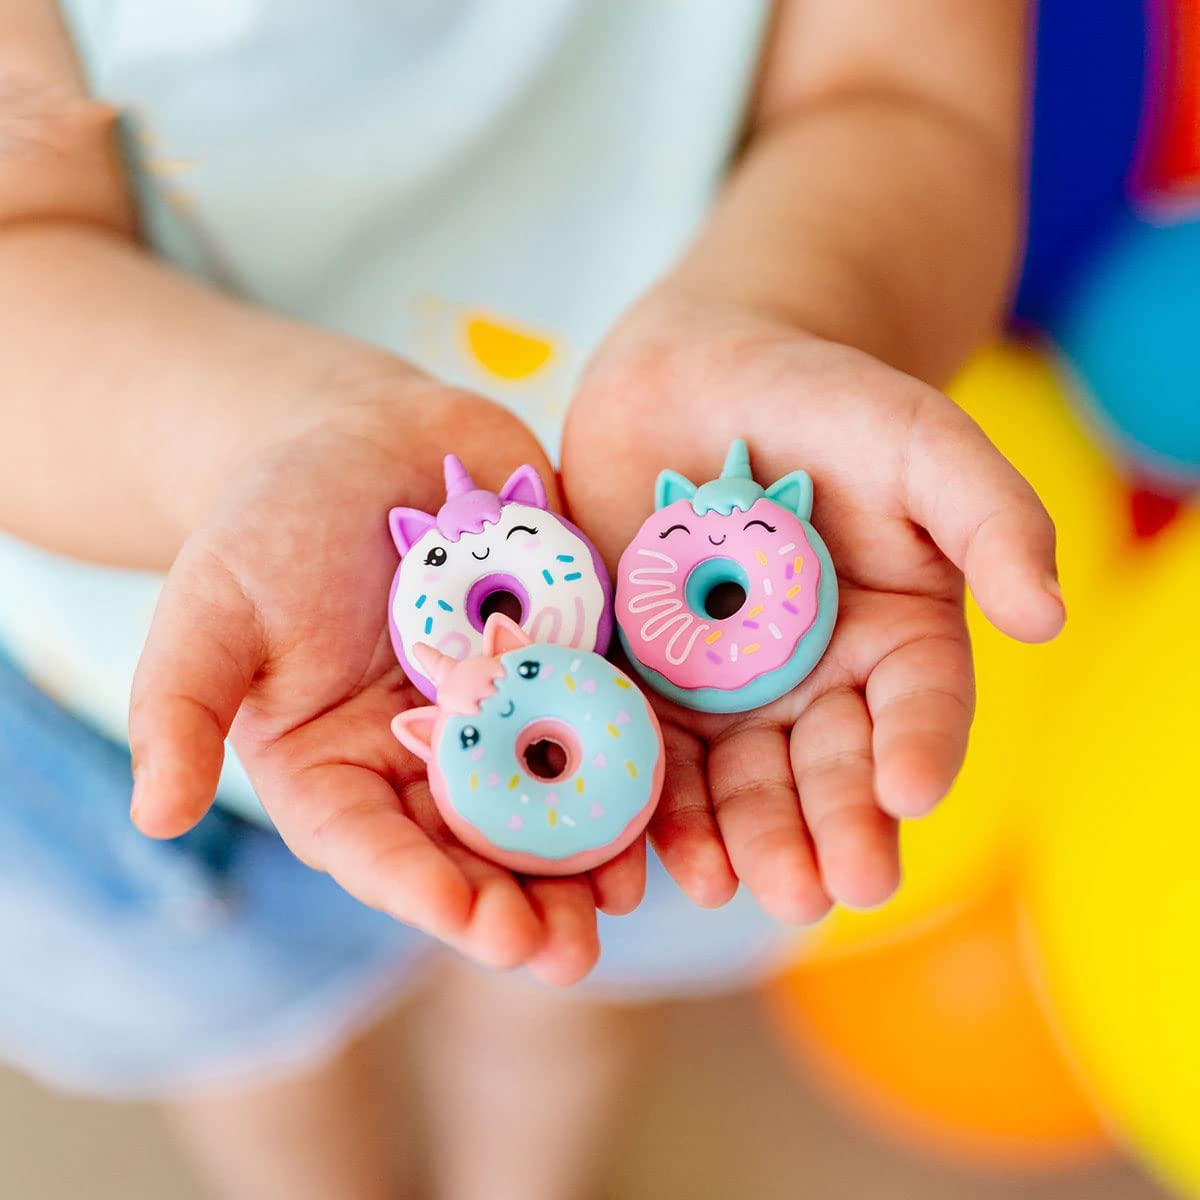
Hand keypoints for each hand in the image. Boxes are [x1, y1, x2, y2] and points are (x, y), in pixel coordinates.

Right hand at [128, 372, 643, 984]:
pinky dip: (636, 763)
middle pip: (473, 850)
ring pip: (550, 803)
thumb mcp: (215, 605)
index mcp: (339, 769)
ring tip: (625, 897)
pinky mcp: (567, 664)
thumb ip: (183, 705)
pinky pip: (606, 721)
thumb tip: (155, 816)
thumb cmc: (272, 520)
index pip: (373, 848)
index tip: (472, 921)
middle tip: (565, 952)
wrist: (365, 442)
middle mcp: (427, 761)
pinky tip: (669, 799)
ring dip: (589, 854)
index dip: (419, 889)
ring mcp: (506, 715)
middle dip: (521, 904)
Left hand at [561, 295, 1063, 921]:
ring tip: (737, 886)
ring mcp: (724, 692)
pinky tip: (656, 853)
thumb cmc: (821, 400)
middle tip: (821, 888)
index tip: (907, 793)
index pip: (919, 710)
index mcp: (895, 641)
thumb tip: (1046, 616)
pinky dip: (652, 806)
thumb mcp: (918, 440)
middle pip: (825, 769)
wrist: (695, 375)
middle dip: (823, 829)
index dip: (918, 751)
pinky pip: (649, 752)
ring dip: (739, 840)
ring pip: (736, 782)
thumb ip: (990, 514)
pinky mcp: (643, 682)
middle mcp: (814, 684)